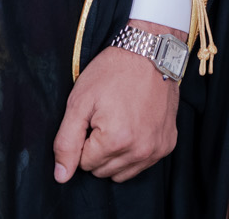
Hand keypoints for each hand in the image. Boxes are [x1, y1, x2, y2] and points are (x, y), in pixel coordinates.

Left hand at [53, 20, 180, 183]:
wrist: (149, 53)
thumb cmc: (112, 72)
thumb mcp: (79, 102)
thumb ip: (66, 143)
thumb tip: (61, 176)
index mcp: (116, 140)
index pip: (85, 164)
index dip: (83, 140)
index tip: (91, 118)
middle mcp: (140, 150)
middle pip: (103, 171)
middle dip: (97, 150)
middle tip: (104, 119)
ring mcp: (157, 149)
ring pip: (122, 173)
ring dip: (115, 155)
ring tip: (118, 123)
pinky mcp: (167, 145)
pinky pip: (142, 164)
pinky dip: (134, 151)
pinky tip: (134, 126)